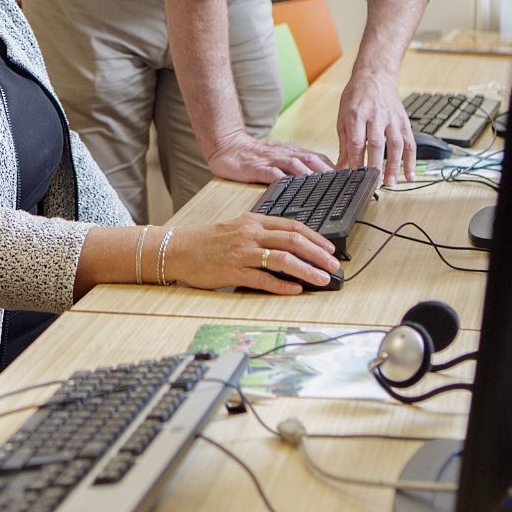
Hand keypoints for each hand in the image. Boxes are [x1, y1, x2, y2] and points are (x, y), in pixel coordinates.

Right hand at [162, 213, 340, 293]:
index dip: (315, 238)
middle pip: (293, 241)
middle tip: (334, 265)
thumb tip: (290, 245)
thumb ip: (261, 233)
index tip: (330, 249)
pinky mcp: (233, 272)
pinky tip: (295, 290)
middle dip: (318, 254)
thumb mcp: (236, 227)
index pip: (292, 226)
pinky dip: (282, 285)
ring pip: (283, 259)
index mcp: (253, 221)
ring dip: (307, 270)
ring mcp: (242, 253)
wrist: (177, 249)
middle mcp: (250, 234)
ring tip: (322, 279)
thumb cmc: (206, 241)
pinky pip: (263, 279)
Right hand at [205, 133, 333, 185]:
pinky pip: (273, 173)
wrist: (226, 146)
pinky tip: (293, 188)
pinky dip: (285, 180)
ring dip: (311, 175)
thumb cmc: (252, 155)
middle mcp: (284, 154)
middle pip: (311, 160)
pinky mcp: (257, 168)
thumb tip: (315, 176)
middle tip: (342, 184)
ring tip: (324, 186)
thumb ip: (294, 165)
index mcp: (291, 152)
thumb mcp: (277, 156)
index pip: (317, 158)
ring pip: (296, 165)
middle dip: (328, 172)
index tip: (347, 179)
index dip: (333, 168)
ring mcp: (271, 160)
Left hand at [336, 69, 413, 186]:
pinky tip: (409, 175)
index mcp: (357, 114)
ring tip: (390, 183)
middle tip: (372, 184)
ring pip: (396, 145)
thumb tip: (340, 166)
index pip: (356, 141)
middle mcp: (376, 117)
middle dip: (375, 166)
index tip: (354, 176)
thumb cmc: (357, 96)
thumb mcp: (343, 115)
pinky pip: (410, 143)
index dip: (355, 160)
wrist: (376, 76)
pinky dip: (411, 160)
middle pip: (376, 144)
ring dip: (394, 166)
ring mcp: (392, 120)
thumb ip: (343, 142)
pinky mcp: (404, 122)